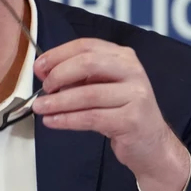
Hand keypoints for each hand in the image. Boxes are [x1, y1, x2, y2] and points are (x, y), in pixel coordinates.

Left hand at [32, 38, 190, 190]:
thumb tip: (45, 73)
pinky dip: (67, 120)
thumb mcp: (104, 87)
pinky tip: (52, 122)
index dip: (58, 55)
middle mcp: (133, 71)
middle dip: (59, 74)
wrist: (151, 144)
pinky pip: (91, 118)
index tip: (39, 67)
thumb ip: (80, 77)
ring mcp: (135, 95)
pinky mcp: (131, 120)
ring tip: (40, 108)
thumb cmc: (122, 113)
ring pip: (88, 94)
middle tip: (43, 88)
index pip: (86, 46)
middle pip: (88, 63)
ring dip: (58, 101)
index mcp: (124, 57)